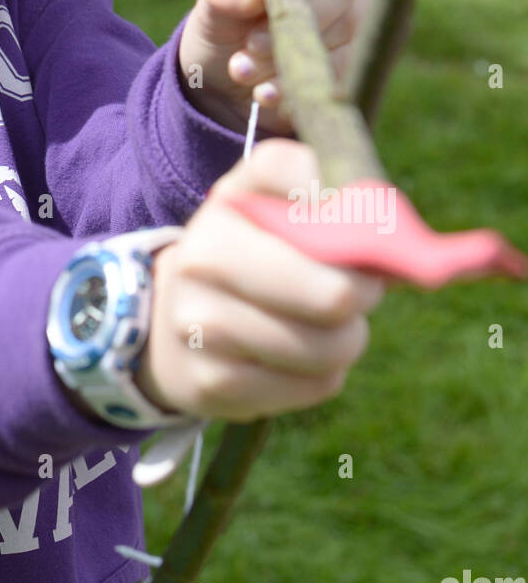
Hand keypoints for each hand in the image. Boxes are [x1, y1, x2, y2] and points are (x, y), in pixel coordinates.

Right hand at [135, 139, 384, 421]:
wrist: (171, 311)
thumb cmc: (256, 248)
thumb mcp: (281, 199)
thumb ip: (344, 197)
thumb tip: (411, 251)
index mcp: (229, 201)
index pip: (312, 197)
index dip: (361, 220)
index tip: (365, 230)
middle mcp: (201, 257)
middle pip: (334, 296)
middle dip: (363, 297)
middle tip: (355, 292)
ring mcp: (199, 324)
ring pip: (328, 348)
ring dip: (346, 340)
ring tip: (322, 325)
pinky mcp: (211, 383)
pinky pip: (312, 386)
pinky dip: (321, 375)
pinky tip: (295, 357)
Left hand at [177, 0, 378, 133]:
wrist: (227, 82)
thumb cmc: (225, 25)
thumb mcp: (214, 5)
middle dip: (294, 16)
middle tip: (252, 43)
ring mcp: (359, 10)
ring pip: (347, 29)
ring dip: (289, 57)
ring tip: (245, 69)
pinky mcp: (364, 54)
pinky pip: (346, 68)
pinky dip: (300, 84)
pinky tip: (267, 92)